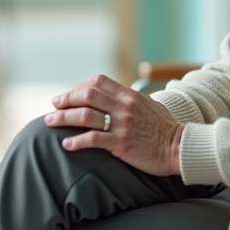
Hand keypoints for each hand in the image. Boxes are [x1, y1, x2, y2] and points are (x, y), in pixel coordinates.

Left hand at [44, 74, 183, 176]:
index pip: (98, 82)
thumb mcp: (149, 105)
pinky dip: (76, 141)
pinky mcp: (121, 144)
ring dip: (63, 118)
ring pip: (85, 116)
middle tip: (53, 106)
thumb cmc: (165, 128)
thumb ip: (130, 100)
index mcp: (130, 95)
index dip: (79, 87)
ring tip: (49, 123)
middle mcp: (124, 106)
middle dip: (66, 99)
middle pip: (87, 95)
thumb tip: (114, 98)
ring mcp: (122, 125)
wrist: (180, 148)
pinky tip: (66, 144)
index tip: (69, 96)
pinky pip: (93, 139)